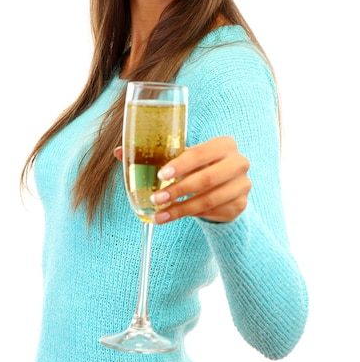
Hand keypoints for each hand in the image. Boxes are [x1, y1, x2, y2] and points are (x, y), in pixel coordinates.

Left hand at [114, 136, 250, 223]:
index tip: (161, 175)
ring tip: (159, 214)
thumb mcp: (182, 158)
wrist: (224, 187)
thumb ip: (155, 154)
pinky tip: (172, 217)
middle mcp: (239, 162)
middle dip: (178, 190)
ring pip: (209, 199)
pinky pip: (213, 212)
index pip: (201, 153)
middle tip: (156, 198)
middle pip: (207, 178)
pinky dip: (190, 216)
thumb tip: (119, 152)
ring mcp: (242, 185)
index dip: (180, 164)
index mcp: (224, 144)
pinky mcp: (240, 205)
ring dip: (181, 208)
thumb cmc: (198, 167)